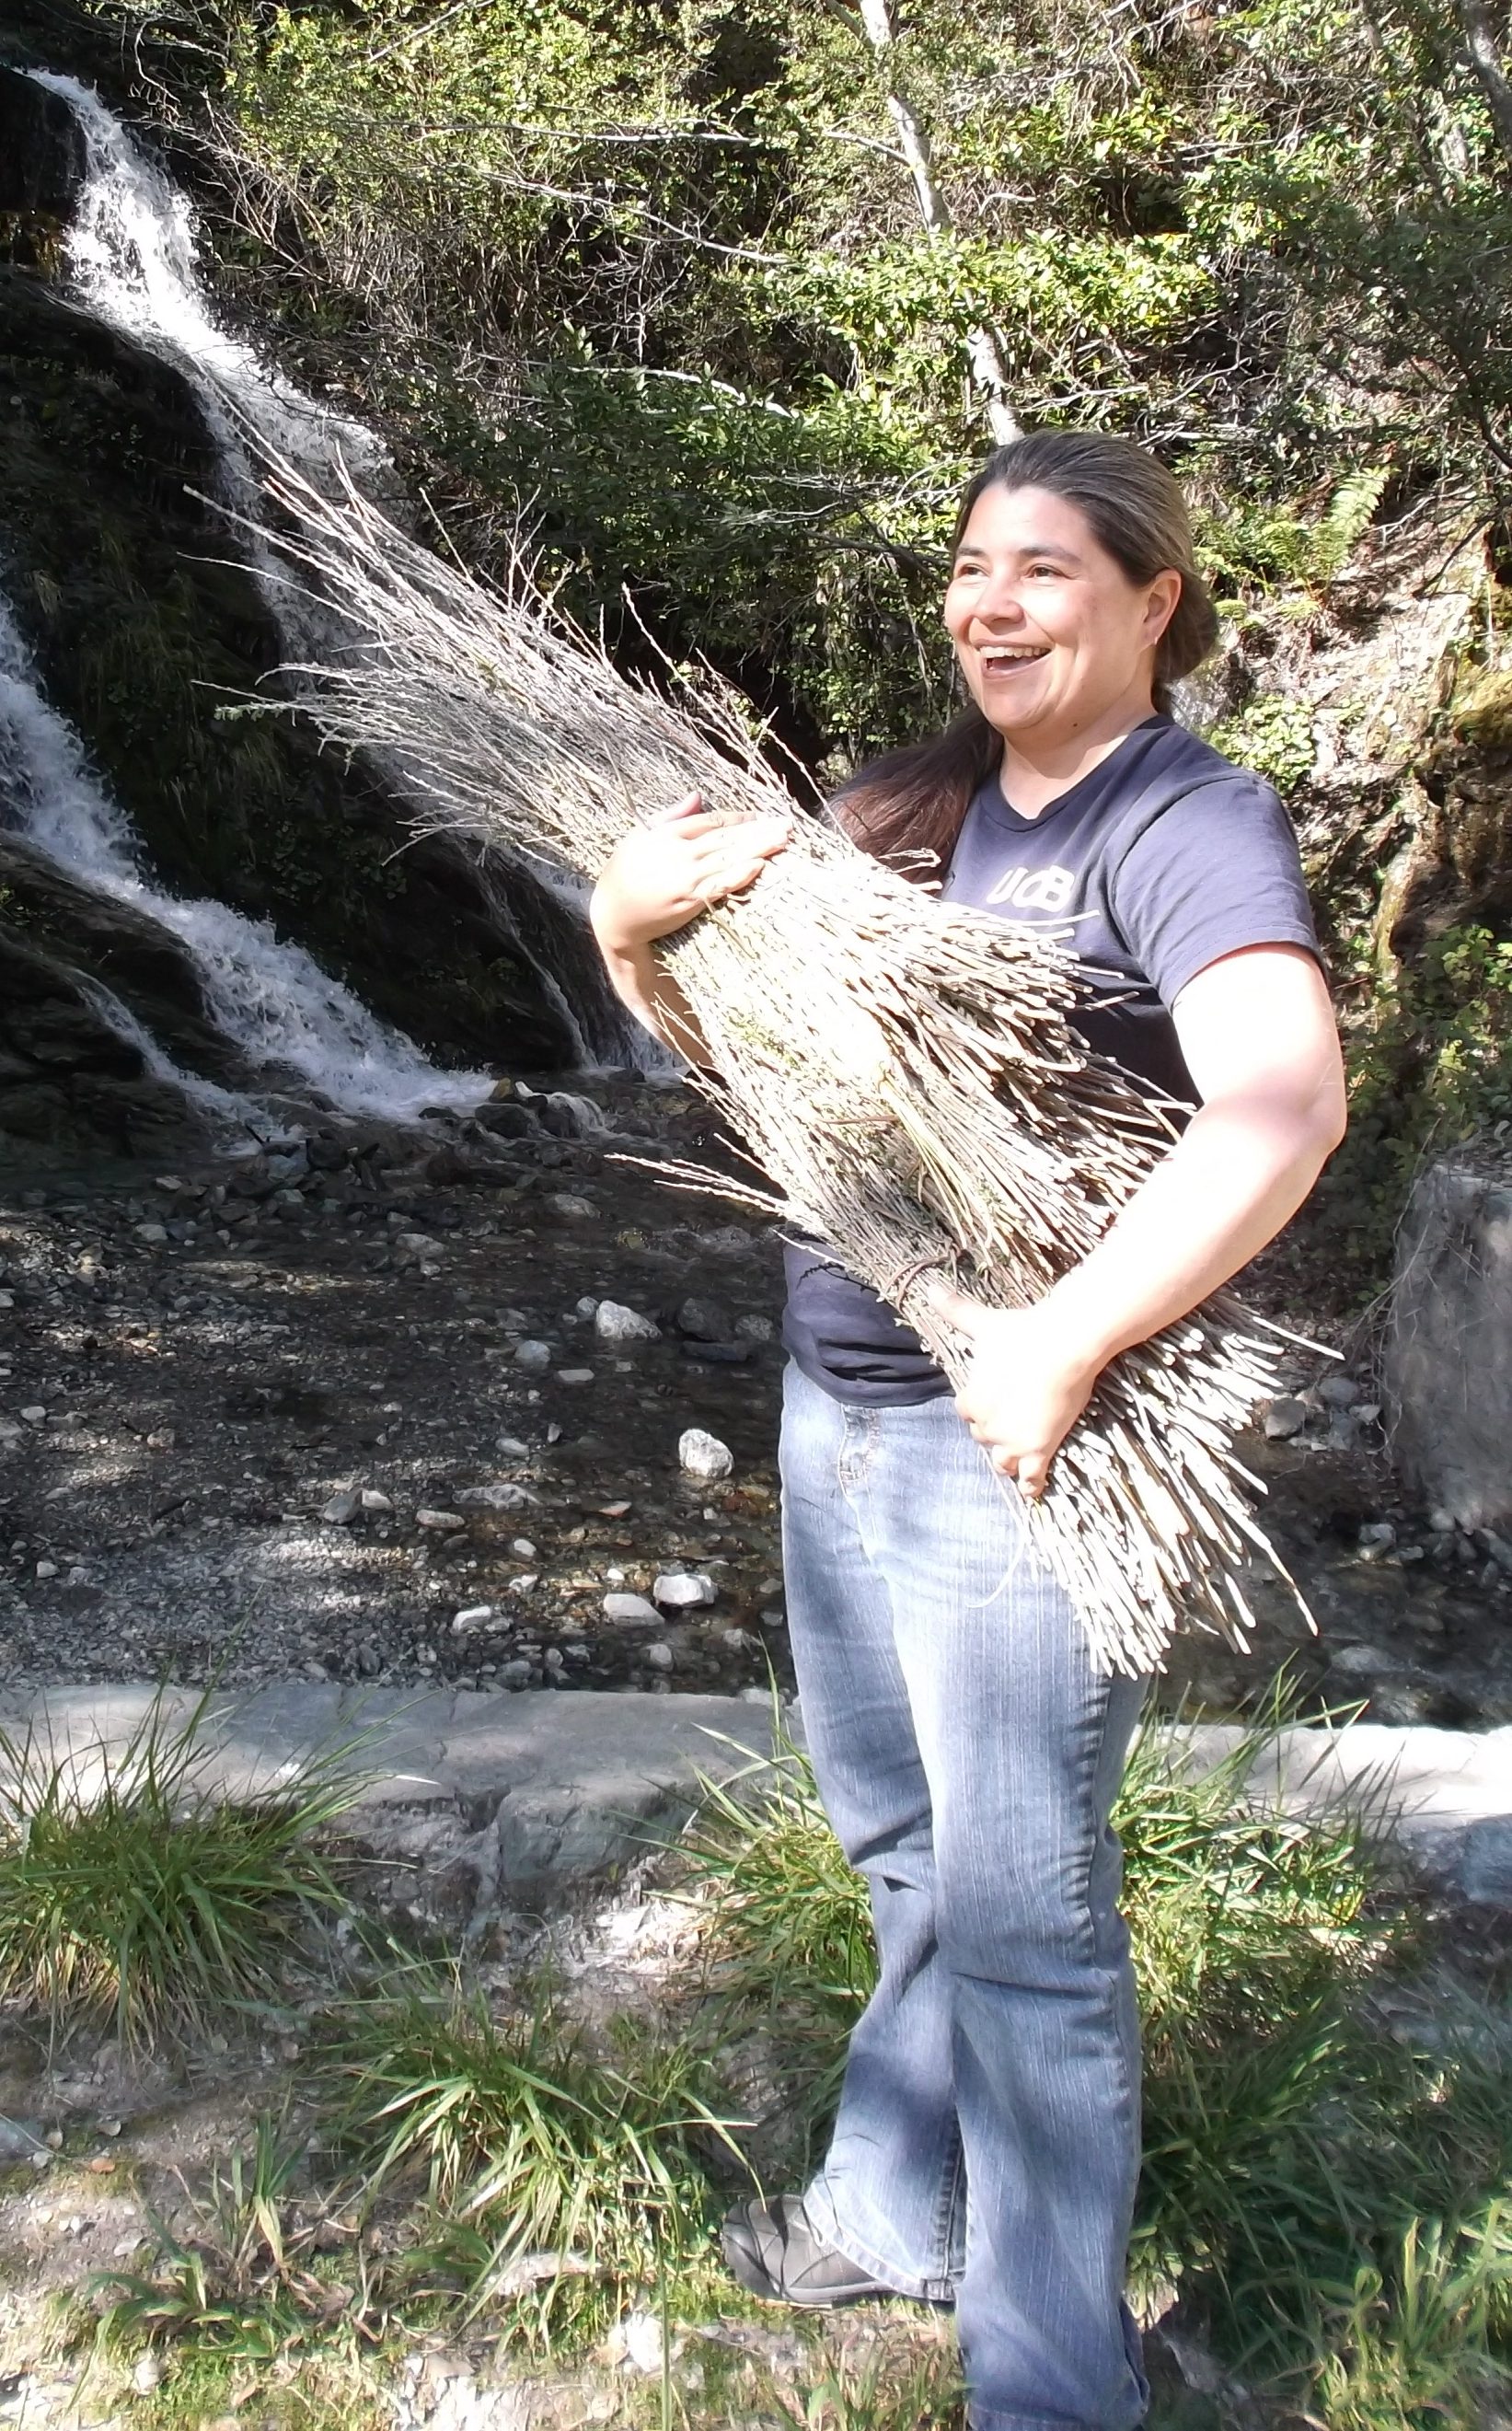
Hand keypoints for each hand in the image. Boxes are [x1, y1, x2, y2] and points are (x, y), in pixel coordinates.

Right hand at [590, 793, 791, 954]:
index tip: (761, 816)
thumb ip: (671, 815)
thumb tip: (697, 794)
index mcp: (667, 834)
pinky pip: (720, 885)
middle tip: (787, 824)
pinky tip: (760, 865)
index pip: (710, 821)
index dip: (738, 818)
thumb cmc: (623, 875)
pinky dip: (740, 874)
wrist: (613, 917)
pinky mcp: (689, 900)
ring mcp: (686, 877)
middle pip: (726, 837)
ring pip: (729, 857)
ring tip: (784, 840)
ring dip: (759, 848)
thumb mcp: (638, 836)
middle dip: (759, 830)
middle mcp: (679, 853)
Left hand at [931, 1282, 1104, 1499]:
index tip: (993, 1402)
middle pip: (984, 1438)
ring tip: (1017, 1457)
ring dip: (1008, 1460)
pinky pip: (1030, 1478)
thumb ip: (956, 1310)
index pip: (967, 1412)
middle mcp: (987, 1425)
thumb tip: (929, 1288)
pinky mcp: (1039, 1450)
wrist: (1063, 1345)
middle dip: (994, 1433)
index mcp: (971, 1399)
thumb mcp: (984, 1323)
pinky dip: (1030, 1485)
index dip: (979, 1408)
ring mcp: (1012, 1441)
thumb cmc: (1022, 1332)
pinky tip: (1031, 1490)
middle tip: (1012, 1423)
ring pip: (1002, 1462)